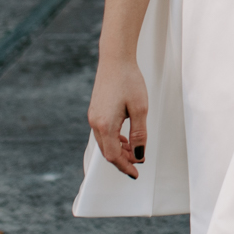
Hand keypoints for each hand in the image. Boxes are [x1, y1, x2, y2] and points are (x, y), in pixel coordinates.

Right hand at [88, 58, 149, 178]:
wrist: (115, 59)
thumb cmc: (128, 80)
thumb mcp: (140, 109)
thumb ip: (139, 134)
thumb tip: (138, 154)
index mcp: (105, 125)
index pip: (113, 156)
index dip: (125, 167)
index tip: (135, 173)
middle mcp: (95, 123)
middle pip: (107, 152)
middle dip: (122, 161)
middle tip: (138, 164)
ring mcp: (93, 117)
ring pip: (105, 143)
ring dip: (118, 151)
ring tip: (134, 153)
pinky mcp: (95, 111)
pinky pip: (103, 133)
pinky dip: (114, 140)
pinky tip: (125, 139)